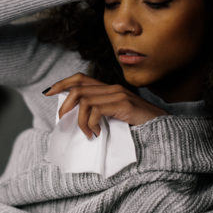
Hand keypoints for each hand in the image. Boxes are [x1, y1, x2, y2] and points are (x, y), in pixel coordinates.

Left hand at [44, 73, 166, 138]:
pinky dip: (91, 124)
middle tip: (62, 119)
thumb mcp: (116, 116)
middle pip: (78, 87)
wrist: (163, 127)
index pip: (81, 78)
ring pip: (84, 100)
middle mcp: (112, 88)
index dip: (63, 83)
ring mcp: (118, 94)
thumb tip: (78, 118)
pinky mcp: (122, 104)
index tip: (48, 92)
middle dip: (64, 102)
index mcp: (109, 89)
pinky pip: (96, 110)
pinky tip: (97, 133)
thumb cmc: (139, 125)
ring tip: (87, 133)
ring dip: (80, 120)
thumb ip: (101, 112)